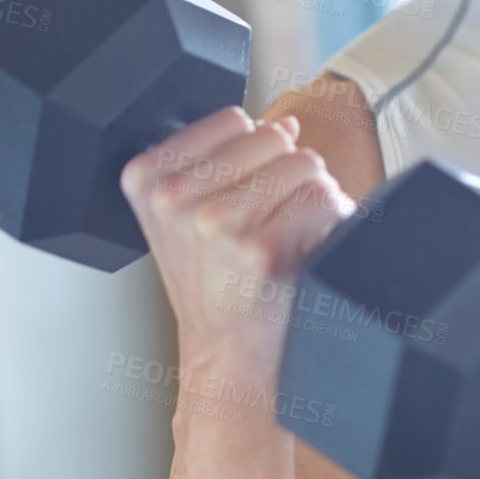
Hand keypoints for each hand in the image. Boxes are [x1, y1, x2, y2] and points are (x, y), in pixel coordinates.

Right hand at [120, 106, 356, 379]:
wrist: (229, 359)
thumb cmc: (218, 286)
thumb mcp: (192, 215)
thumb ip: (230, 160)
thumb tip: (286, 123)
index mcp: (147, 177)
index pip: (234, 119)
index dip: (254, 154)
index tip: (241, 197)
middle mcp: (173, 198)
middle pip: (273, 137)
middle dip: (287, 173)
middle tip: (272, 223)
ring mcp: (213, 224)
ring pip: (305, 163)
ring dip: (315, 196)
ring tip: (291, 237)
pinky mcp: (258, 251)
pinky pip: (323, 199)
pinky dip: (332, 221)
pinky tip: (308, 251)